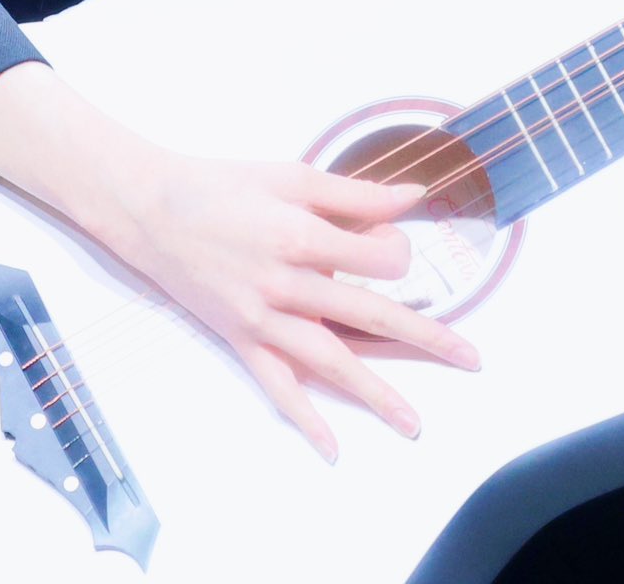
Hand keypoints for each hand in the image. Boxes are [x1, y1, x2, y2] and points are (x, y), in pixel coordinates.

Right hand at [104, 149, 480, 462]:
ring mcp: (262, 318)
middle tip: (472, 359)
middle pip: (368, 316)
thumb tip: (413, 196)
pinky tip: (331, 446)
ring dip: (376, 393)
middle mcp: (286, 284)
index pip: (376, 258)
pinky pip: (276, 386)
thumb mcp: (291, 176)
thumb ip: (355, 193)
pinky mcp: (240, 339)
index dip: (396, 252)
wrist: (151, 210)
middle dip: (424, 337)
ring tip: (415, 424)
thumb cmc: (225, 185)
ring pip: (329, 362)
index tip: (389, 244)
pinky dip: (304, 417)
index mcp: (301, 235)